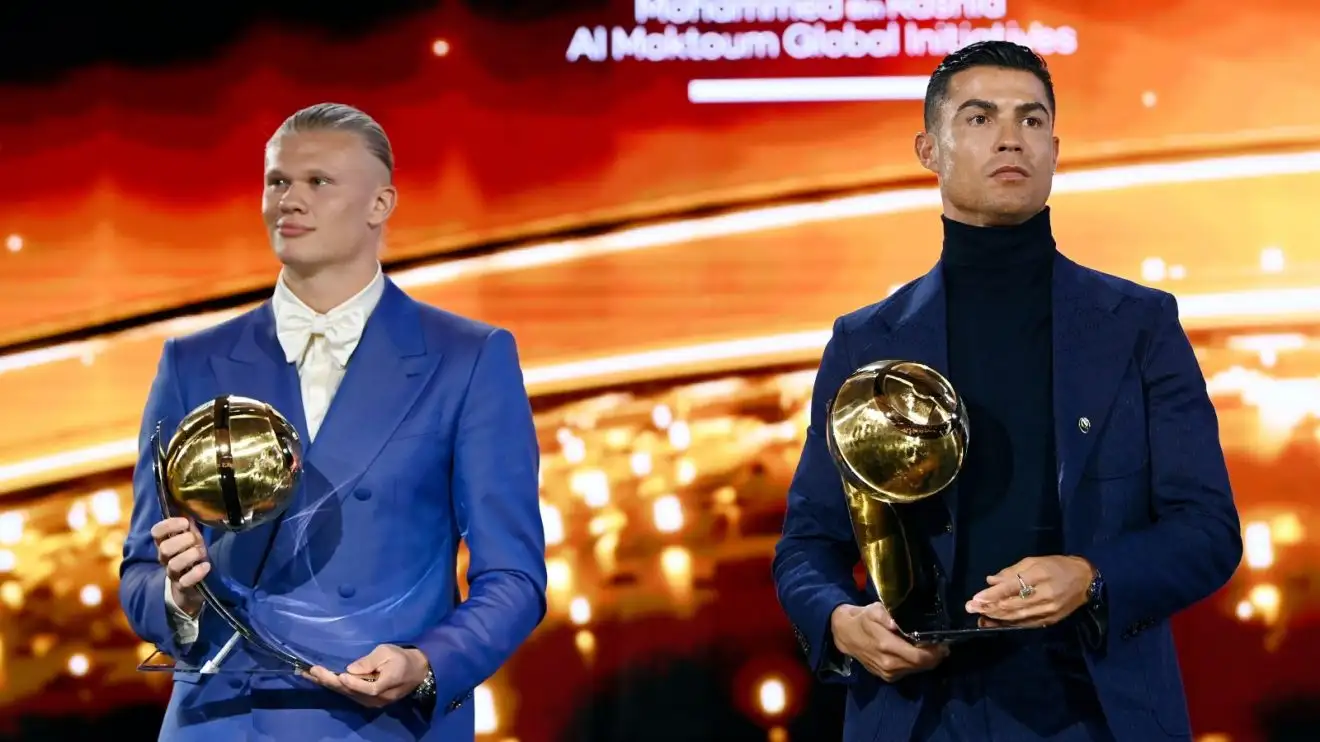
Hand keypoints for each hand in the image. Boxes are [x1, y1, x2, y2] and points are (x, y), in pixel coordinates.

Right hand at [151, 517, 208, 616]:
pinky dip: (196, 573)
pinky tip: (206, 566)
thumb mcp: (191, 539)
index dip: (169, 525)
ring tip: (202, 552)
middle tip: (196, 540)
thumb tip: (190, 508)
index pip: (156, 532)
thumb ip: (189, 526)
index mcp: (165, 543)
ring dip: (190, 555)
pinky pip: (185, 581)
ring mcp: (173, 574)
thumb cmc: (191, 556)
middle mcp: (165, 559)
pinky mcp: (182, 587)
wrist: (192, 587)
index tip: (185, 523)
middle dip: (183, 541)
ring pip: (173, 564)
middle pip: (164, 548)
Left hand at [303, 645, 430, 707]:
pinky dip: (335, 687)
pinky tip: (323, 680)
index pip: (366, 688)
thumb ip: (369, 661)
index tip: (338, 674)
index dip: (352, 682)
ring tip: (310, 675)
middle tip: (311, 671)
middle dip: (329, 681)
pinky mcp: (368, 700)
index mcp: (385, 686)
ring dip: (328, 684)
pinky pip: (349, 694)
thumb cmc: (402, 658)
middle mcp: (376, 699)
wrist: (417, 671)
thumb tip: (350, 669)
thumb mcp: (388, 652)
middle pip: (349, 692)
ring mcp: (372, 702)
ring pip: (346, 694)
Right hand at [830, 604, 947, 682]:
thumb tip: (896, 622)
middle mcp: (888, 664)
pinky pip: (908, 672)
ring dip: (927, 661)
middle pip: (921, 665)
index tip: (943, 642)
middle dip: (935, 657)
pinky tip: (918, 654)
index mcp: (886, 646)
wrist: (846, 635)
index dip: (934, 652)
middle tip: (943, 645)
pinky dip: (916, 665)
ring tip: (933, 649)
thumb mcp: (873, 610)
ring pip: (916, 670)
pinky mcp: (887, 677)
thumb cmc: (863, 619)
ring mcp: (887, 673)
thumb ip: (885, 615)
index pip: (918, 656)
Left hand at [965, 555, 1093, 627]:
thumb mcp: (1035, 561)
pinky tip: (996, 622)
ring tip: (980, 615)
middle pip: (1012, 604)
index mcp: (1040, 576)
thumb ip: (1012, 571)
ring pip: (1017, 616)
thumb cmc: (1058, 566)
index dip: (993, 594)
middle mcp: (1045, 595)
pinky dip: (1010, 623)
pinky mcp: (1050, 620)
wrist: (1087, 580)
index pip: (1012, 587)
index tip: (976, 598)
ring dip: (996, 617)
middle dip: (989, 607)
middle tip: (971, 608)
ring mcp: (1048, 610)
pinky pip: (1026, 623)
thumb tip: (991, 580)